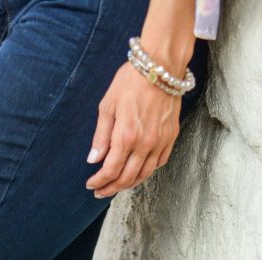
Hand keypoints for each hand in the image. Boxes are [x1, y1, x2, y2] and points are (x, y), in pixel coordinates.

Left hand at [85, 61, 181, 197]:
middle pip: (126, 178)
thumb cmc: (131, 81)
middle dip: (111, 188)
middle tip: (100, 192)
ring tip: (117, 186)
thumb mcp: (107, 105)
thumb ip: (101, 136)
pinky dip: (146, 172)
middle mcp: (144, 144)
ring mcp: (160, 142)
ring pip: (144, 175)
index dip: (99, 181)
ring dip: (128, 184)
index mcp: (126, 137)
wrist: (161, 66)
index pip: (110, 170)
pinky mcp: (171, 137)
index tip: (90, 184)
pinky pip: (159, 163)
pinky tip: (137, 171)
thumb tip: (93, 160)